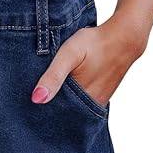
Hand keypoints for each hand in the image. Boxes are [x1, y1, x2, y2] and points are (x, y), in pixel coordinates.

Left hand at [31, 16, 146, 107]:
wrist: (123, 37)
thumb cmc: (95, 43)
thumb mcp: (69, 55)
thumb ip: (53, 76)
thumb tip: (36, 99)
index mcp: (82, 100)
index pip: (55, 115)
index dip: (41, 111)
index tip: (29, 105)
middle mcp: (92, 105)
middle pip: (64, 113)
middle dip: (50, 109)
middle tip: (35, 99)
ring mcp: (98, 100)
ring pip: (74, 108)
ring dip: (61, 102)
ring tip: (49, 92)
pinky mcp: (102, 94)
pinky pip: (82, 102)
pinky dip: (73, 97)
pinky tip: (66, 87)